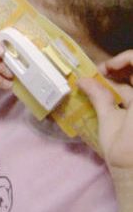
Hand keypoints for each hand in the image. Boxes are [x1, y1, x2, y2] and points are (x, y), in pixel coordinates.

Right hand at [78, 50, 132, 170]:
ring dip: (122, 81)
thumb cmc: (126, 153)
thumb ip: (100, 97)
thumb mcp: (110, 122)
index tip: (105, 69)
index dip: (123, 59)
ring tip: (102, 87)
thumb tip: (84, 80)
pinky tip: (112, 98)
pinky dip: (127, 94)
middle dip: (121, 69)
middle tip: (101, 76)